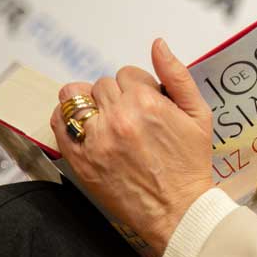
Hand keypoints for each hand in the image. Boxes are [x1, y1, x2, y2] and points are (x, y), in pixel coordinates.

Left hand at [50, 39, 213, 256]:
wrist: (177, 211)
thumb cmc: (189, 165)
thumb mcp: (198, 115)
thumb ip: (177, 76)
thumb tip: (158, 44)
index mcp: (147, 102)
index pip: (127, 74)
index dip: (138, 89)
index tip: (146, 108)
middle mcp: (118, 117)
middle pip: (103, 85)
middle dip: (117, 98)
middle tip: (132, 122)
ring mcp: (95, 138)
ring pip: (76, 96)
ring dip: (89, 103)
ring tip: (105, 121)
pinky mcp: (79, 158)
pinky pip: (58, 120)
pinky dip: (67, 118)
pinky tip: (85, 129)